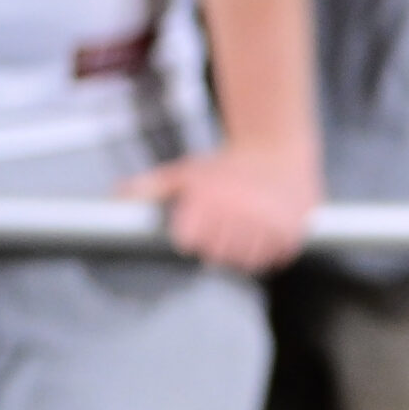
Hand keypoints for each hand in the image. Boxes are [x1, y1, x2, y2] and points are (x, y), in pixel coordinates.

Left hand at [119, 140, 321, 273]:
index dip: (191, 237)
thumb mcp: (185, 171)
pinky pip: (272, 259)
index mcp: (209, 198)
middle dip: (216, 245)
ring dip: (241, 251)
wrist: (277, 148)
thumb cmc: (227, 164)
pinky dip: (266, 252)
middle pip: (216, 255)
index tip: (196, 228)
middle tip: (222, 228)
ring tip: (242, 231)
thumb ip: (149, 187)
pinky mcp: (291, 232)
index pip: (189, 242)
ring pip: (245, 261)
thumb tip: (118, 198)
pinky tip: (261, 234)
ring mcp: (267, 223)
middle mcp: (239, 211)